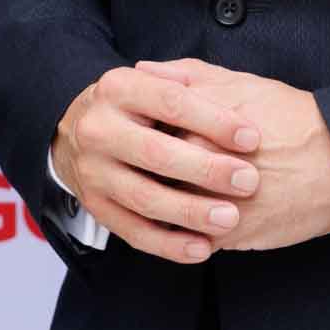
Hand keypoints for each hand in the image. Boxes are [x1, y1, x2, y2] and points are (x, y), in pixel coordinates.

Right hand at [49, 65, 261, 262]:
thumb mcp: (156, 81)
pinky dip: (169, 245)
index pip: (171, 102)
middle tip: (248, 181)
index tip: (252, 138)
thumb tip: (229, 97)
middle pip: (156, 153)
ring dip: (191, 212)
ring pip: (145, 197)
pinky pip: (133, 232)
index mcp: (118, 89)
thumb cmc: (136, 106)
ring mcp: (93, 171)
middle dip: (207, 169)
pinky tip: (202, 248)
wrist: (77, 132)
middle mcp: (98, 129)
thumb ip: (190, 80)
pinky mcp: (95, 207)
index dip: (214, 121)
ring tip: (230, 218)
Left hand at [129, 60, 329, 250]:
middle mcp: (196, 168)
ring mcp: (212, 203)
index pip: (142, 140)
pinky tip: (201, 224)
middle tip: (160, 174)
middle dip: (150, 177)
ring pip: (168, 214)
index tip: (144, 141)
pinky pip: (192, 242)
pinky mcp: (231, 235)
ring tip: (184, 200)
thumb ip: (187, 75)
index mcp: (193, 129)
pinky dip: (191, 237)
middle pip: (150, 178)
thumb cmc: (293, 117)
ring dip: (168, 210)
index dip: (140, 141)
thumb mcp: (240, 82)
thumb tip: (142, 69)